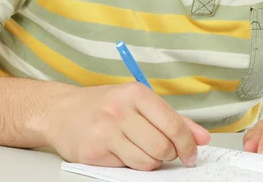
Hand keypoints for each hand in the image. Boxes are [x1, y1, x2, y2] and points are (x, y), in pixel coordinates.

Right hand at [41, 82, 210, 170]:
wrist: (60, 111)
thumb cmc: (104, 105)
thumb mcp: (138, 102)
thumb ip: (172, 119)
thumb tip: (202, 137)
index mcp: (136, 94)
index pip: (173, 124)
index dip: (188, 144)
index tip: (192, 154)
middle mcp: (120, 111)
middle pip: (162, 147)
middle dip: (170, 155)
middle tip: (166, 152)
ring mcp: (105, 133)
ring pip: (147, 162)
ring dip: (151, 162)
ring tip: (142, 150)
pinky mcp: (93, 153)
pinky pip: (126, 168)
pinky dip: (130, 164)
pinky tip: (122, 151)